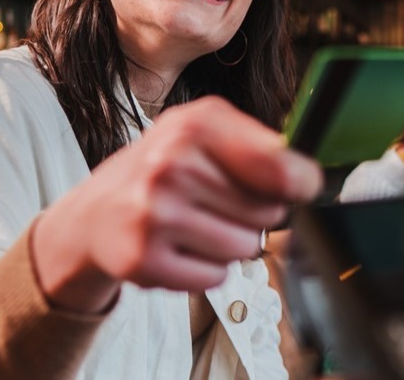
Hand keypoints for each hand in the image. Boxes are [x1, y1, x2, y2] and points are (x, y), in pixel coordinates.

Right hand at [33, 97, 322, 312]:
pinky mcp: (144, 260)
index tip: (298, 186)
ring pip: (246, 248)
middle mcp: (171, 166)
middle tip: (217, 204)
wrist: (95, 213)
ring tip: (196, 225)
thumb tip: (309, 177)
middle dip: (253, 214)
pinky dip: (206, 269)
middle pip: (268, 214)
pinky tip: (180, 248)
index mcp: (195, 127)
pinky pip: (216, 277)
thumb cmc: (162, 169)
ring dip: (230, 244)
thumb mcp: (204, 132)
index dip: (300, 183)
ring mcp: (154, 215)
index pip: (280, 166)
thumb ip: (261, 145)